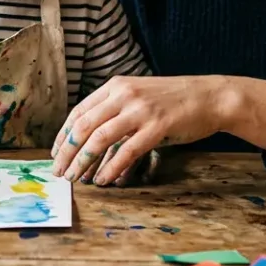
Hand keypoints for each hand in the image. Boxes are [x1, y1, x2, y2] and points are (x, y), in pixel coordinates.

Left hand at [51, 76, 236, 184]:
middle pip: (83, 126)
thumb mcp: (138, 96)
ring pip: (100, 138)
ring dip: (83, 161)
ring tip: (75, 178)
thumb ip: (115, 110)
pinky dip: (111, 168)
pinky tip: (104, 179)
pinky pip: (127, 151)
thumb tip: (90, 139)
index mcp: (115, 86)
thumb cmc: (173, 100)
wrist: (210, 97)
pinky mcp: (157, 127)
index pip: (79, 111)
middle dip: (67, 151)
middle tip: (59, 171)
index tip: (56, 153)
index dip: (63, 135)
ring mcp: (140, 110)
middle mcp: (124, 95)